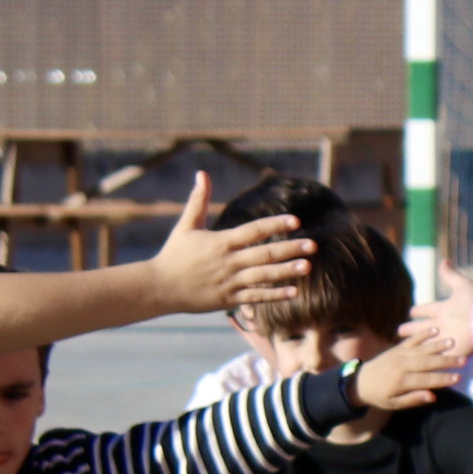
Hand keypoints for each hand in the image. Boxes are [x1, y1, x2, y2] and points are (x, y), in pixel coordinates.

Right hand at [148, 175, 312, 314]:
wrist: (159, 288)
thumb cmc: (173, 255)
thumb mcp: (186, 225)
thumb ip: (198, 200)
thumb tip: (202, 173)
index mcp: (221, 242)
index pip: (254, 231)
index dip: (275, 225)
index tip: (295, 221)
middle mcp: (229, 262)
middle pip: (265, 254)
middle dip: (290, 249)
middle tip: (313, 245)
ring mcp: (230, 282)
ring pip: (264, 277)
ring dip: (287, 272)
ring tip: (308, 267)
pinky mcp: (228, 300)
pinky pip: (255, 298)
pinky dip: (274, 295)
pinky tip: (294, 291)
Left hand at [350, 327, 466, 411]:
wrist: (360, 381)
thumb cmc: (379, 396)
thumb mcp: (394, 404)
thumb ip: (413, 399)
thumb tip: (433, 396)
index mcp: (402, 381)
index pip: (427, 380)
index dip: (443, 379)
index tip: (458, 378)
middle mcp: (402, 365)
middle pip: (428, 362)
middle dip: (446, 361)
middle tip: (463, 360)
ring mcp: (400, 354)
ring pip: (422, 349)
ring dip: (438, 345)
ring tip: (452, 342)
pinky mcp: (397, 347)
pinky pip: (412, 339)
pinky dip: (423, 334)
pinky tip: (435, 330)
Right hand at [398, 263, 472, 356]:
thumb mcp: (461, 285)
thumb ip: (450, 275)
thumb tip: (444, 260)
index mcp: (444, 310)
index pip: (428, 310)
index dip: (419, 310)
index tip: (411, 311)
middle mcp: (443, 325)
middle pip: (423, 328)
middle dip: (411, 329)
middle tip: (399, 331)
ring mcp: (446, 339)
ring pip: (426, 342)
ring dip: (416, 344)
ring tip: (402, 346)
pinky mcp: (450, 352)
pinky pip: (436, 357)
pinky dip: (427, 359)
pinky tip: (415, 362)